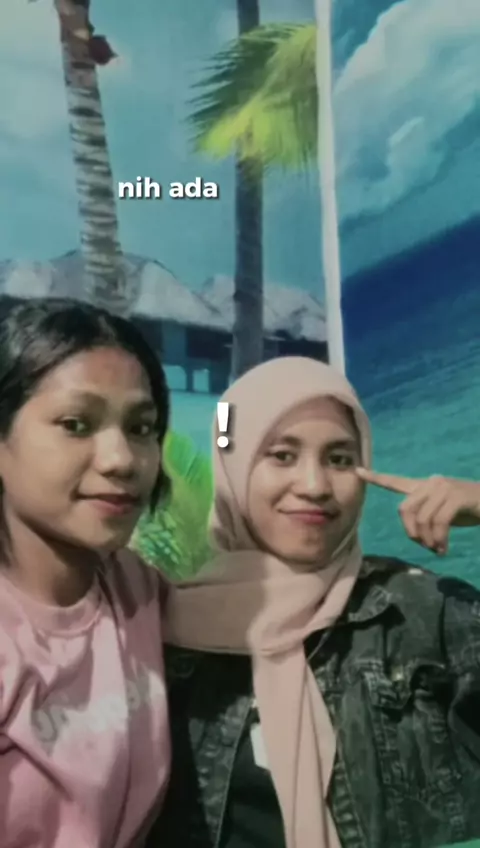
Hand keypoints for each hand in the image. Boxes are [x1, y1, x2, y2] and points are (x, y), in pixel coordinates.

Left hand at [356, 469, 479, 554]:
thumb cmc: (467, 509)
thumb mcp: (442, 512)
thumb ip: (425, 517)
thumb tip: (416, 535)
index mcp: (424, 486)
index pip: (396, 481)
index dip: (376, 478)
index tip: (357, 471)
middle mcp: (430, 483)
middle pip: (404, 509)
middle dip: (411, 532)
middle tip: (425, 546)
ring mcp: (444, 488)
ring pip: (422, 518)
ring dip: (428, 540)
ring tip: (437, 549)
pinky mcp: (456, 497)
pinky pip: (439, 522)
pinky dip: (439, 538)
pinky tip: (444, 547)